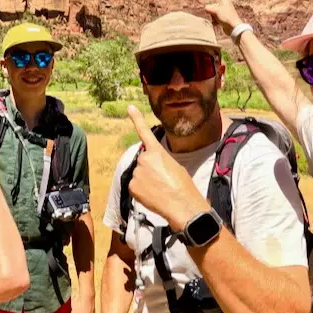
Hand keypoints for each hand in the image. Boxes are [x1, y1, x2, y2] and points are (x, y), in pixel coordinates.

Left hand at [125, 106, 209, 230]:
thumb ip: (159, 161)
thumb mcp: (174, 166)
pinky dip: (142, 191)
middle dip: (149, 169)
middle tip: (163, 180)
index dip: (136, 119)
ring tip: (160, 189)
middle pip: (143, 162)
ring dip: (146, 181)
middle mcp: (144, 159)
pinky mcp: (132, 186)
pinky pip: (135, 186)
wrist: (182, 205)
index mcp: (157, 152)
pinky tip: (153, 196)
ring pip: (139, 175)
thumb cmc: (183, 186)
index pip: (144, 132)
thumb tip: (151, 167)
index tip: (130, 108)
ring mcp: (136, 173)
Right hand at [204, 0, 243, 36]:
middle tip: (214, 13)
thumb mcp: (215, 10)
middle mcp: (225, 4)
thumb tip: (206, 8)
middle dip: (211, 9)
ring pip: (214, 11)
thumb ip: (208, 8)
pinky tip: (216, 23)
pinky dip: (215, 19)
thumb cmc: (227, 16)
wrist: (233, 27)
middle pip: (214, 4)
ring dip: (213, 15)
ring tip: (216, 19)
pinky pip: (216, 16)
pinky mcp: (224, 17)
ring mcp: (224, 10)